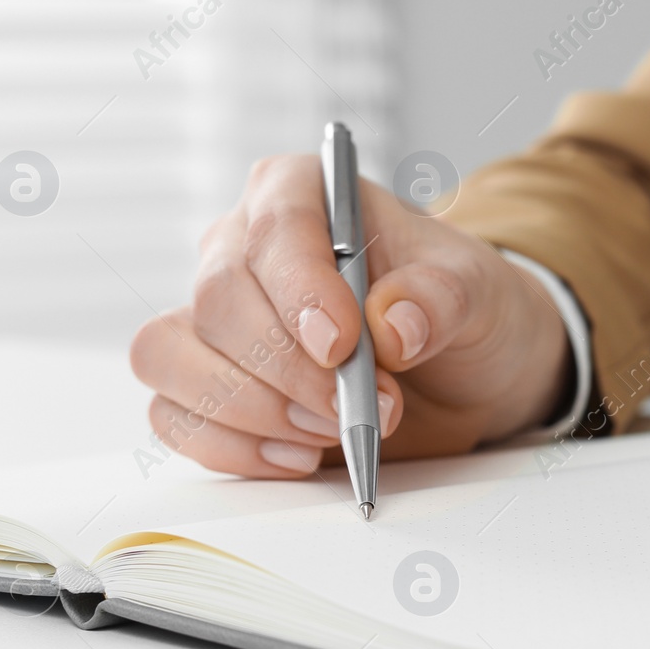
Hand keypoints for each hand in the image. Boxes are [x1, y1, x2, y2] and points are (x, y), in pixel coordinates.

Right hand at [130, 155, 571, 476]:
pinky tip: (297, 455)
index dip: (300, 288)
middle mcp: (242, 246)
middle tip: (354, 407)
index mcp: (304, 193)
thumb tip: (394, 324)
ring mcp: (214, 317)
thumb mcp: (477, 292)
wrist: (458, 370)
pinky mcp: (206, 381)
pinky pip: (173, 415)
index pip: (277, 224)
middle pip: (218, 299)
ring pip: (172, 355)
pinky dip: (231, 447)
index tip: (340, 345)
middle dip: (286, 369)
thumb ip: (442, 298)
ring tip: (330, 431)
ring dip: (252, 411)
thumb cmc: (455, 309)